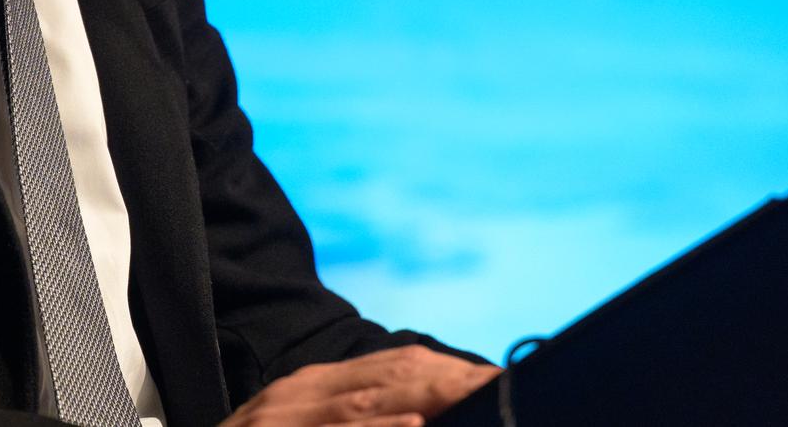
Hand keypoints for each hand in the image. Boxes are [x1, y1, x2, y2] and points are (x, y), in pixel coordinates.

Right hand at [219, 345, 501, 426]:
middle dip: (452, 383)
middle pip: (389, 377)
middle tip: (506, 390)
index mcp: (315, 387)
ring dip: (424, 403)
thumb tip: (419, 417)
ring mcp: (281, 418)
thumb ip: (361, 417)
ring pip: (363, 405)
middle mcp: (298, 394)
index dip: (451, 374)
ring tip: (473, 401)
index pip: (396, 369)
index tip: (502, 384)